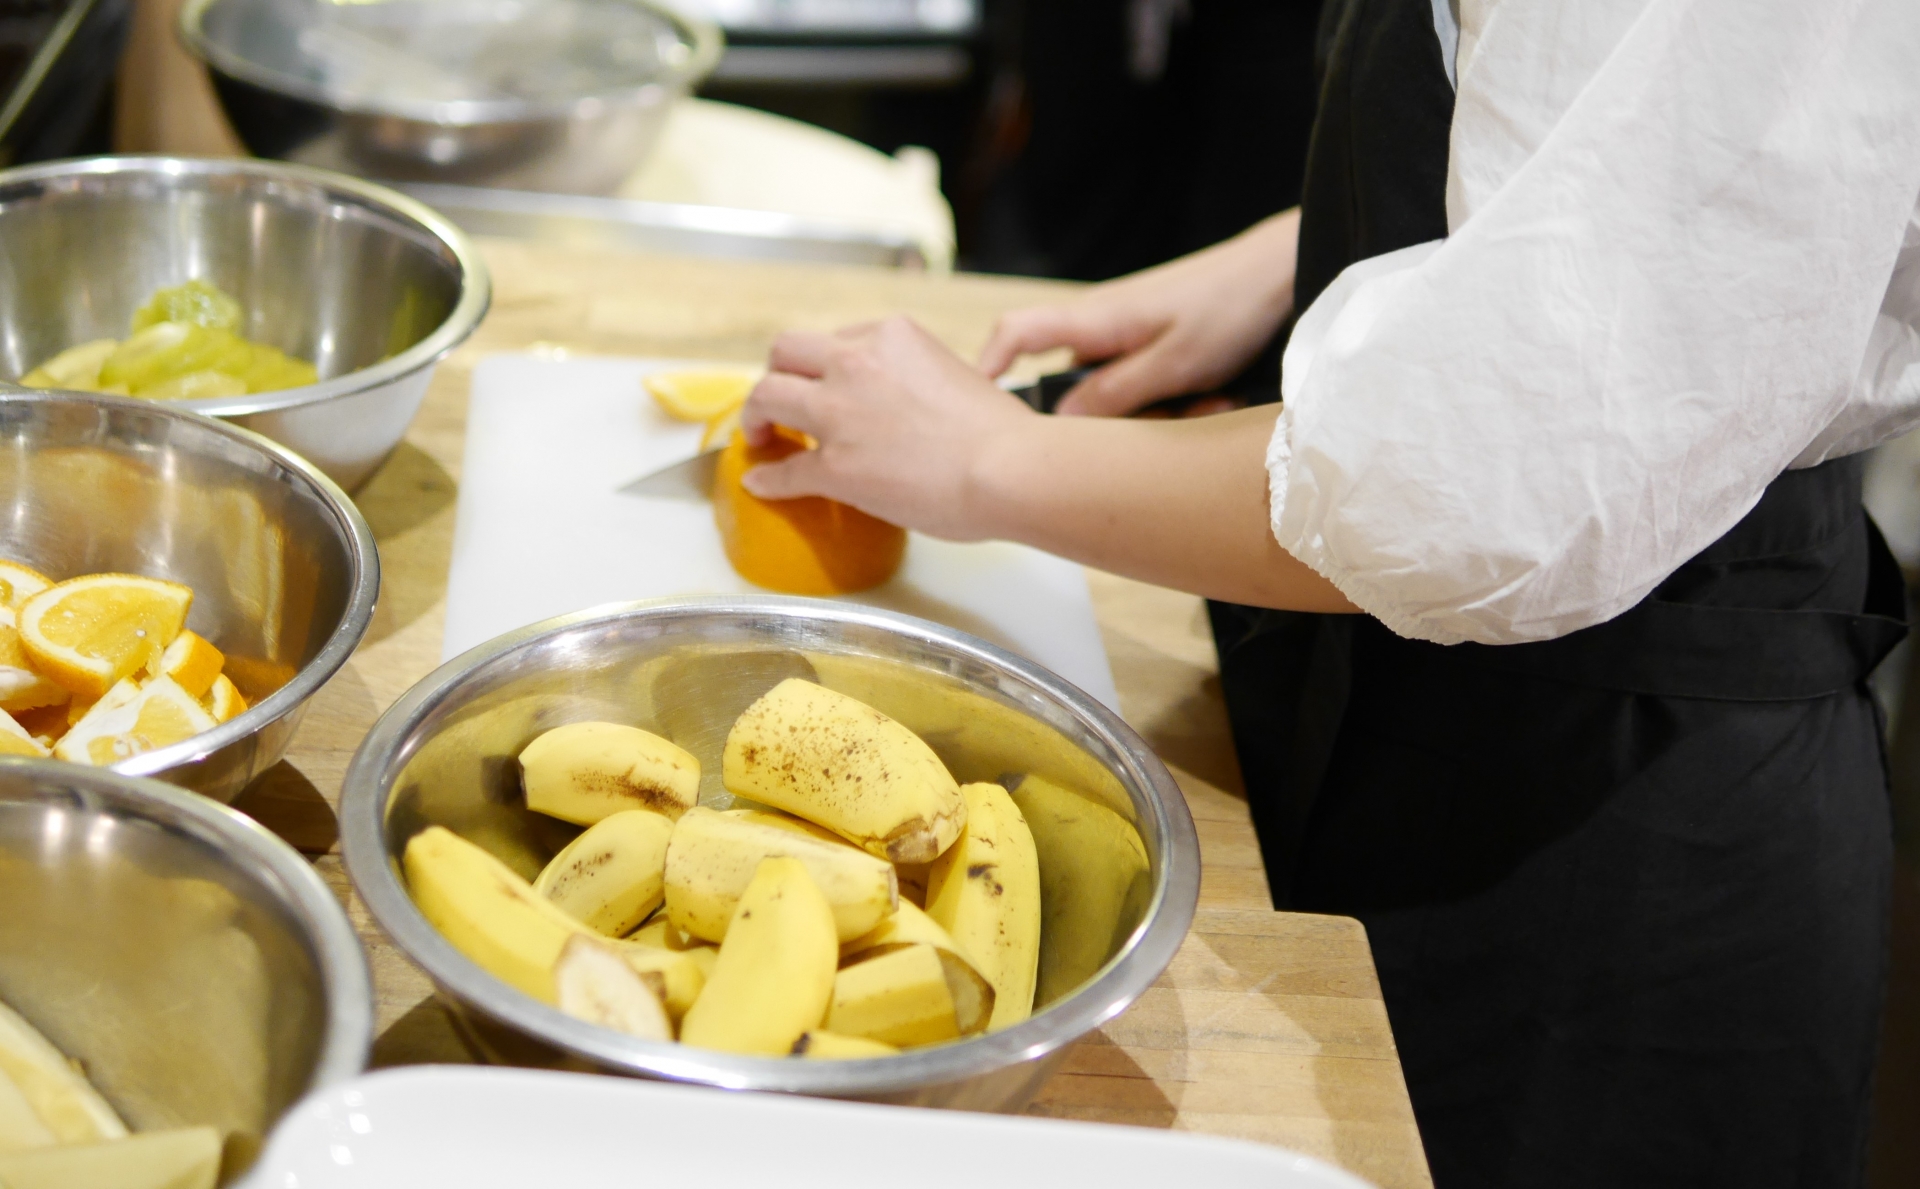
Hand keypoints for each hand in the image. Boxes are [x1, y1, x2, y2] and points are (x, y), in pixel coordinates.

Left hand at [741, 316, 1033, 539]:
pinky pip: (784, 471)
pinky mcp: (835, 467)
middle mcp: (856, 363)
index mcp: (890, 336)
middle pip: (785, 352)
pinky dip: (768, 478)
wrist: (1009, 469)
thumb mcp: (957, 372)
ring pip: (767, 396)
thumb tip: (912, 404)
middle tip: (778, 399)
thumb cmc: (1000, 432)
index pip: (836, 339)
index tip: (825, 383)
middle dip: (777, 374)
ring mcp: (840, 414)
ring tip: (757, 434)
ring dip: (755, 415)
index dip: (825, 364)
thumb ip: (920, 377)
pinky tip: (760, 483)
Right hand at [978, 208, 1299, 416]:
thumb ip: (1113, 394)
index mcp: (1094, 320)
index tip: (980, 406)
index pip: (1016, 333)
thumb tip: (1061, 425)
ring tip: (1208, 406)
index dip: (989, 366)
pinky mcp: (1156, 344)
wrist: (1277, 272)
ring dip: (1156, 413)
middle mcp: (1103, 326)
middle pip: (1072, 385)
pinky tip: (1215, 399)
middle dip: (1108, 420)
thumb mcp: (1172, 363)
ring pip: (1117, 394)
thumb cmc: (1226, 307)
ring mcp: (1129, 335)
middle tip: (1158, 425)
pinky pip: (1148, 386)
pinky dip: (1175, 401)